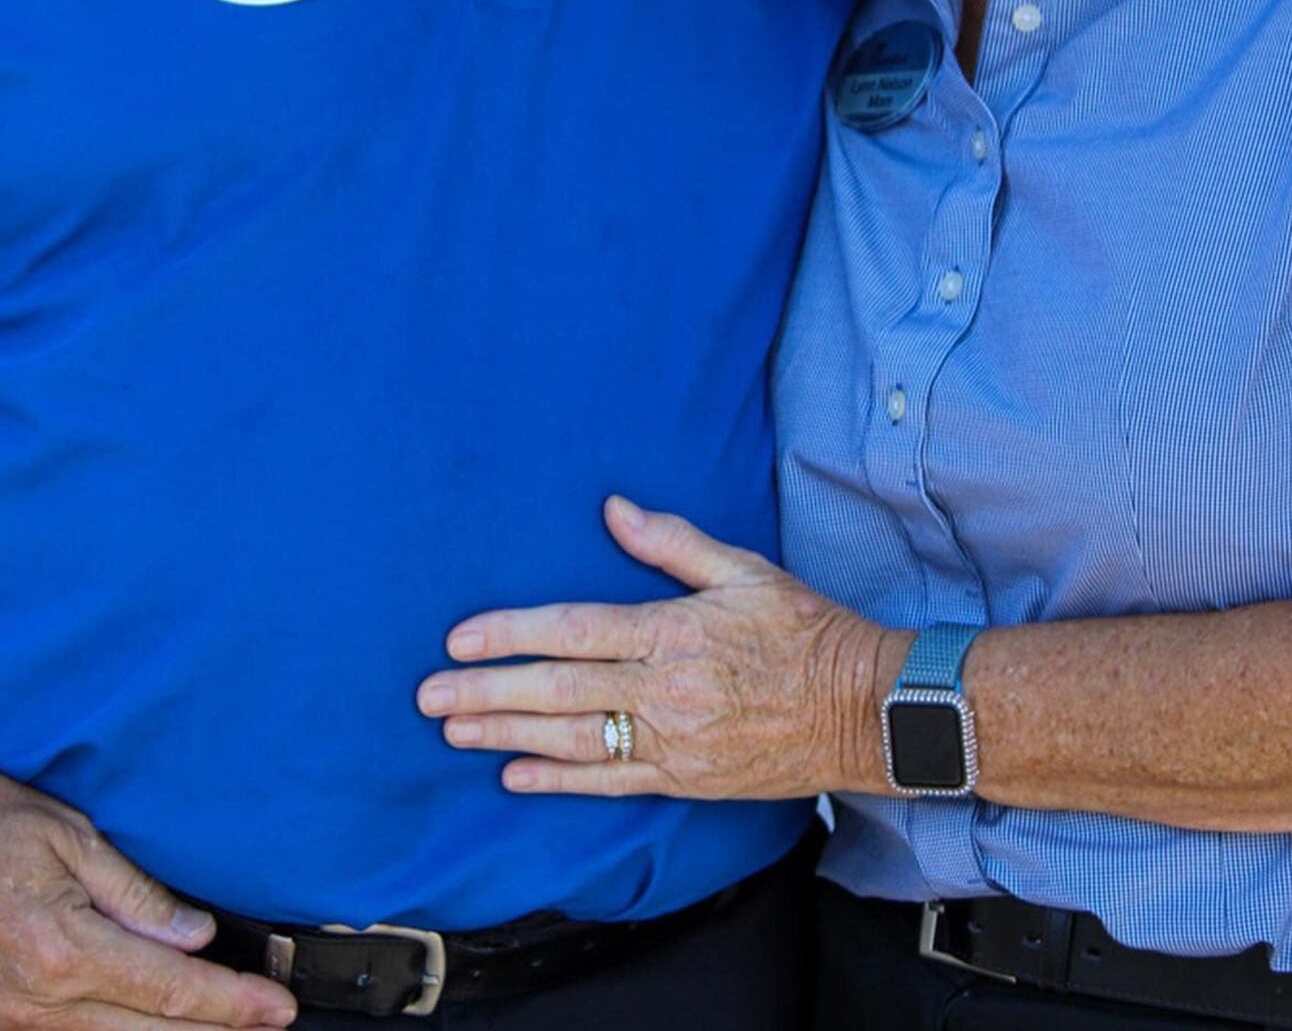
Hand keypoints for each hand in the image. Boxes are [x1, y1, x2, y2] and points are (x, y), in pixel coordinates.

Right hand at [0, 745, 295, 1028]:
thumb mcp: (72, 835)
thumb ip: (137, 894)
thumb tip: (194, 934)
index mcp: (62, 948)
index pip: (169, 988)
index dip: (230, 1003)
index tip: (274, 1007)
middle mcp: (35, 999)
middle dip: (216, 1030)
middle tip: (266, 1021)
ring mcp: (10, 1020)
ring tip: (223, 1024)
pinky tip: (151, 1025)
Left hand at [416, 496, 907, 799]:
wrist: (862, 709)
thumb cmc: (805, 630)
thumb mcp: (743, 569)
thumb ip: (672, 542)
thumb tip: (613, 509)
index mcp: (674, 630)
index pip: (574, 630)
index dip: (511, 634)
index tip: (460, 640)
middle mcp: (666, 689)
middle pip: (559, 692)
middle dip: (488, 693)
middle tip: (429, 698)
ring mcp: (674, 740)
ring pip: (574, 741)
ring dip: (508, 736)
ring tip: (455, 732)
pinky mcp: (685, 778)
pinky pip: (611, 782)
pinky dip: (560, 781)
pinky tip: (516, 777)